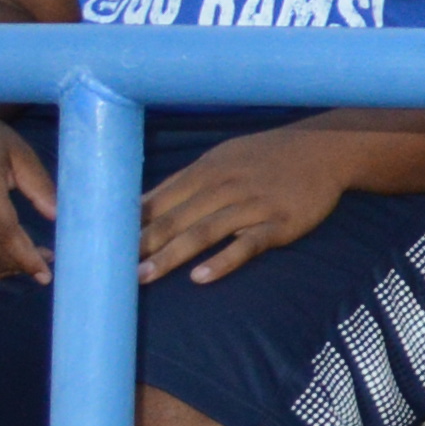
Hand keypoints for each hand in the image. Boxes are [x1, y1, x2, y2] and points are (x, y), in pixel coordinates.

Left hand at [131, 124, 362, 285]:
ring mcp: (252, 205)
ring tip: (143, 277)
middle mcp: (224, 186)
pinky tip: (202, 277)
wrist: (324, 148)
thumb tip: (138, 207)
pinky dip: (224, 260)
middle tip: (109, 270)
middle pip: (175, 218)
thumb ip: (183, 183)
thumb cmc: (265, 156)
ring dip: (171, 255)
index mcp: (205, 170)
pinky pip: (248, 244)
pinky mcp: (279, 223)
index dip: (128, 224)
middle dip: (141, 244)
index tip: (100, 246)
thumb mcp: (222, 158)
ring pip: (204, 232)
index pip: (158, 200)